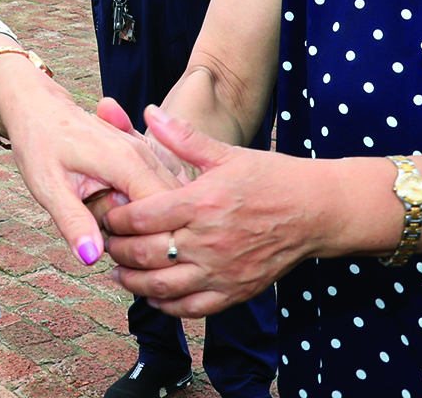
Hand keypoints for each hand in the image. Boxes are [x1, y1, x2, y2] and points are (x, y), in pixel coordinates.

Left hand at [0, 58, 178, 266]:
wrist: (38, 107)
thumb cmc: (39, 143)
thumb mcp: (48, 186)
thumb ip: (72, 221)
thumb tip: (91, 257)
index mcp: (127, 162)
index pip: (160, 214)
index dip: (143, 241)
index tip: (114, 248)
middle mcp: (145, 155)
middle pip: (168, 212)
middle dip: (144, 234)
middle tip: (104, 235)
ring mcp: (147, 154)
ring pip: (166, 203)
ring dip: (144, 223)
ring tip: (105, 222)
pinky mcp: (144, 157)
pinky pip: (158, 192)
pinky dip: (145, 210)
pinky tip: (116, 213)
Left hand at [103, 107, 326, 316]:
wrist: (317, 212)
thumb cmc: (271, 178)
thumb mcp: (227, 153)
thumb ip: (183, 136)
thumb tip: (149, 111)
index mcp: (201, 203)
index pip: (141, 217)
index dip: (116, 218)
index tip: (106, 214)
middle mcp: (208, 241)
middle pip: (144, 253)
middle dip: (117, 250)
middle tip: (104, 243)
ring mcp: (221, 271)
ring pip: (161, 286)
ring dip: (132, 282)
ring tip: (118, 272)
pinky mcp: (234, 292)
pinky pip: (190, 308)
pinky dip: (165, 305)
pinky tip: (152, 294)